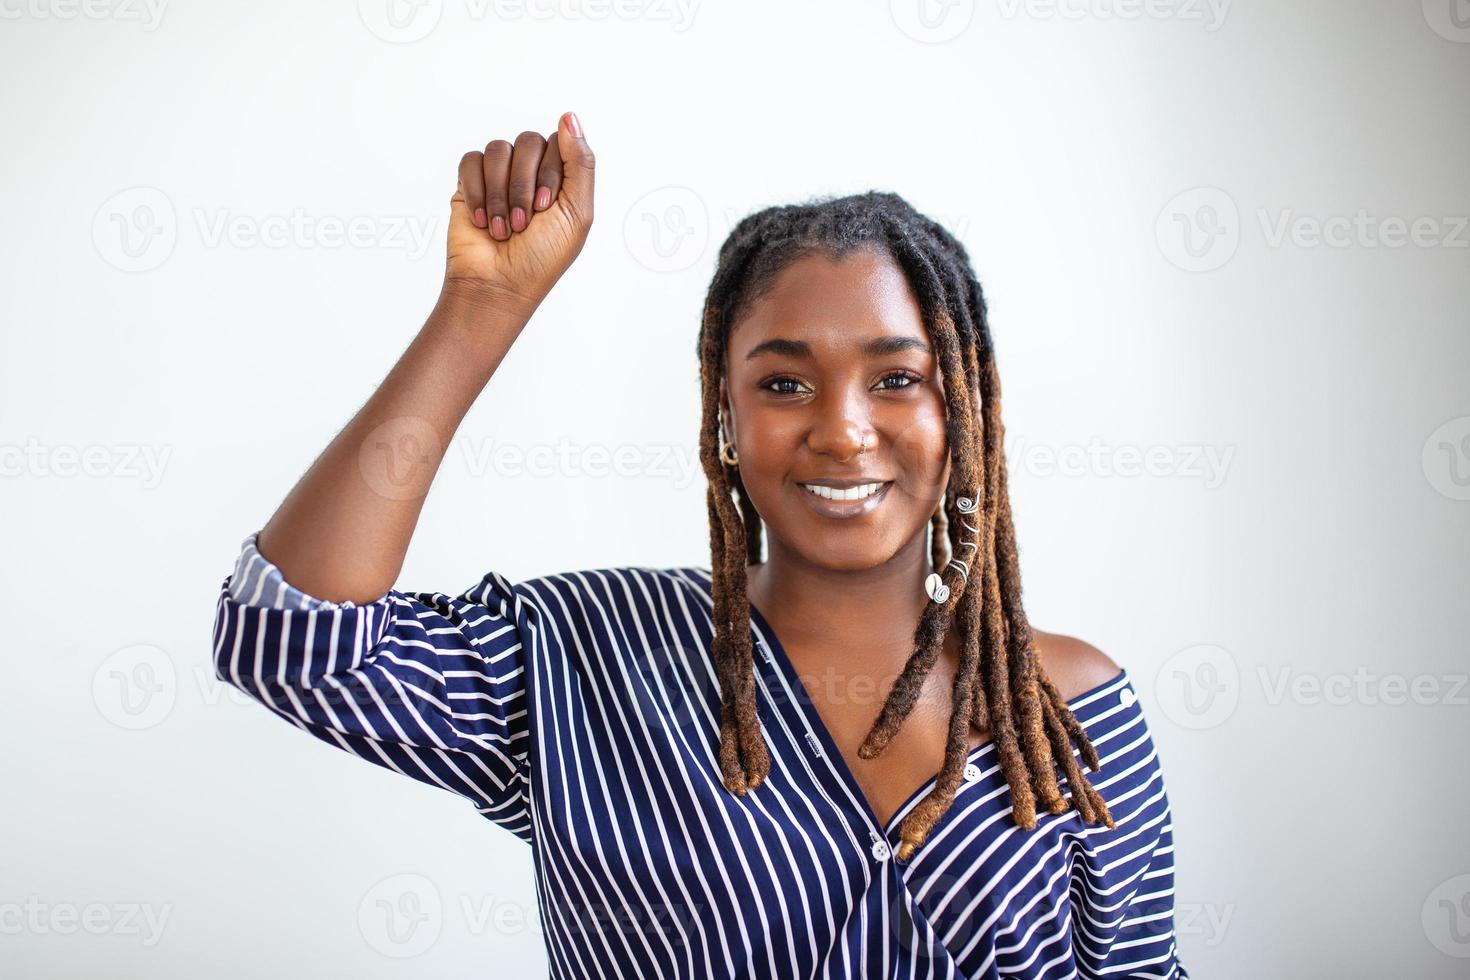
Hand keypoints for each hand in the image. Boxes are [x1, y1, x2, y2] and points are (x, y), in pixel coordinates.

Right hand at [444, 111, 594, 315]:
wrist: (498, 286)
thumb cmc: (541, 258)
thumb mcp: (577, 213)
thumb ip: (580, 163)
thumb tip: (570, 116)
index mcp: (560, 179)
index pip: (558, 144)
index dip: (550, 174)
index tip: (546, 209)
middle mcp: (530, 173)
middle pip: (528, 142)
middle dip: (523, 185)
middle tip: (523, 222)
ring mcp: (499, 177)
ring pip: (498, 149)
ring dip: (500, 194)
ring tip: (503, 228)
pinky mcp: (469, 184)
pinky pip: (471, 161)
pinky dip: (477, 192)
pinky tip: (483, 220)